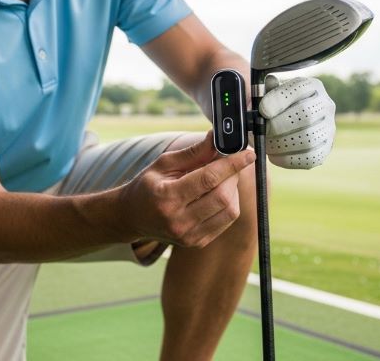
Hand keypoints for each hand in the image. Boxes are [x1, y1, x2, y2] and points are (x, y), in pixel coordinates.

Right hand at [118, 132, 253, 247]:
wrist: (132, 217)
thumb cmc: (147, 186)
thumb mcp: (164, 163)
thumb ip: (193, 152)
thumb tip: (216, 139)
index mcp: (167, 197)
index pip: (209, 179)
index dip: (232, 164)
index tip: (247, 154)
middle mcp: (178, 220)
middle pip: (223, 196)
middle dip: (233, 176)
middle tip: (230, 164)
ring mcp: (189, 235)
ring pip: (229, 210)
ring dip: (233, 191)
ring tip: (222, 180)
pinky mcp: (197, 242)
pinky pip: (226, 221)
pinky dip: (229, 204)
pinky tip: (217, 194)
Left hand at [258, 75, 335, 168]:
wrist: (290, 122)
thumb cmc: (278, 105)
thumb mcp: (272, 92)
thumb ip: (268, 92)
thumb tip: (267, 97)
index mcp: (312, 86)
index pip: (299, 88)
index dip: (279, 100)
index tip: (263, 111)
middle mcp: (326, 105)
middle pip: (306, 115)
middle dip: (279, 125)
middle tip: (263, 131)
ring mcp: (329, 128)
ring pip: (308, 139)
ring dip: (282, 144)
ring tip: (266, 144)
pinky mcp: (326, 148)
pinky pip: (310, 158)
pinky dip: (288, 159)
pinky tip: (275, 155)